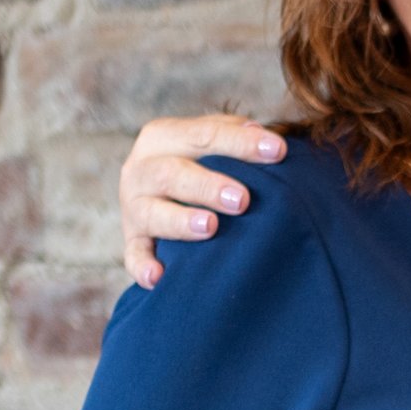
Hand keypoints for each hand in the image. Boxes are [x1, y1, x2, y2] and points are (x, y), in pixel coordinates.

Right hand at [119, 113, 285, 290]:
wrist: (157, 194)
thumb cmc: (197, 165)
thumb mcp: (209, 143)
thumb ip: (234, 133)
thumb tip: (267, 137)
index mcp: (163, 137)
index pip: (203, 135)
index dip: (240, 143)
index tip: (277, 152)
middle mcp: (141, 170)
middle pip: (172, 173)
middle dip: (207, 186)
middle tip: (241, 200)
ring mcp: (134, 208)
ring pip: (151, 213)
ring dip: (180, 221)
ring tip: (210, 227)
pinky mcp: (132, 243)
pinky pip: (134, 256)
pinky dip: (143, 267)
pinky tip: (158, 276)